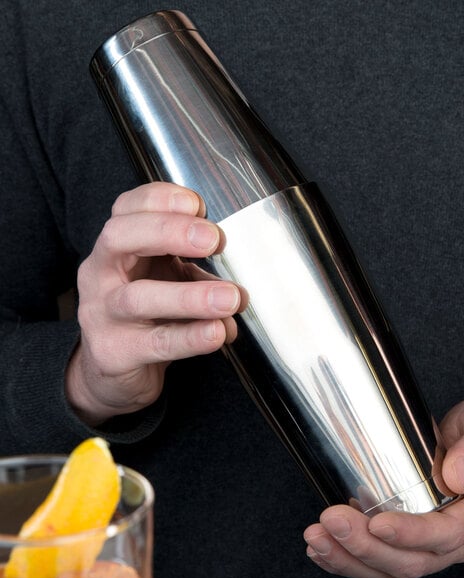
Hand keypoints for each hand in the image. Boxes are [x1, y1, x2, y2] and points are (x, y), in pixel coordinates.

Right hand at [66, 182, 243, 425]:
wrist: (113, 370)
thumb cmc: (146, 315)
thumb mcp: (167, 280)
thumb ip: (196, 270)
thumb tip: (241, 283)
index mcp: (116, 248)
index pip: (126, 208)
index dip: (160, 199)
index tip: (198, 205)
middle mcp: (99, 274)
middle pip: (119, 237)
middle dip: (169, 231)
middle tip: (214, 239)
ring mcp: (101, 315)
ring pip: (138, 298)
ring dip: (190, 296)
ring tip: (230, 298)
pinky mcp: (113, 354)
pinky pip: (155, 343)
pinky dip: (191, 337)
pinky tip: (218, 332)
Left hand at [303, 395, 463, 577]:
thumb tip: (457, 476)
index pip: (446, 534)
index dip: (410, 534)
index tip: (376, 523)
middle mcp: (461, 538)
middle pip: (413, 560)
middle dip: (367, 547)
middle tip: (331, 521)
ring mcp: (439, 544)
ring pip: (395, 569)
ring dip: (352, 559)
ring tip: (318, 538)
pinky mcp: (418, 540)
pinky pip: (386, 563)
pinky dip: (352, 561)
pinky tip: (325, 549)